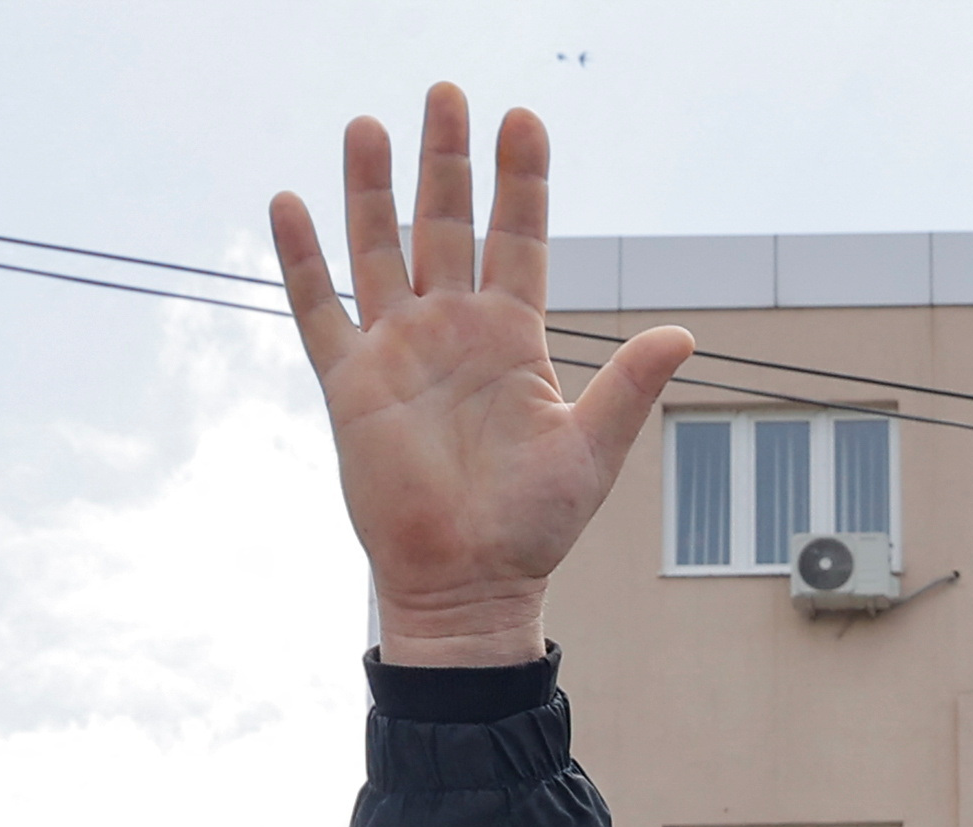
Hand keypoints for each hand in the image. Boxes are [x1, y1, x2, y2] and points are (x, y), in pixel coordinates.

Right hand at [271, 90, 693, 669]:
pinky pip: (320, 311)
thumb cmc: (532, 529)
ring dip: (373, 190)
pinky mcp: (350, 387)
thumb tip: (681, 334)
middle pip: (447, 225)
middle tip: (447, 93)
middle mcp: (453, 330)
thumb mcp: (592, 452)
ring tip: (370, 124)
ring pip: (380, 250)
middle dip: (447, 161)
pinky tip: (291, 203)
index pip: (518, 239)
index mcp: (513, 338)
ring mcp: (398, 352)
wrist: (468, 588)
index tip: (523, 119)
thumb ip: (629, 388)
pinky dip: (302, 260)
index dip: (521, 182)